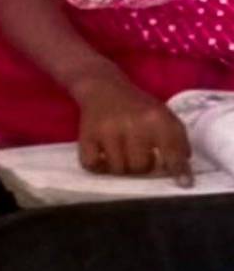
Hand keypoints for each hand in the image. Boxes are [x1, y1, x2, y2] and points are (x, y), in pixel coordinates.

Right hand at [74, 71, 193, 186]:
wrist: (103, 86)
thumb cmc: (138, 106)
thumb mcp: (163, 116)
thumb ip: (178, 143)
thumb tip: (184, 179)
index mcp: (156, 118)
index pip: (172, 155)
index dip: (178, 172)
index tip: (183, 184)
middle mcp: (132, 124)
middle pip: (141, 167)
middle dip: (142, 166)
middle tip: (139, 155)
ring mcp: (107, 130)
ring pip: (118, 169)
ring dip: (121, 167)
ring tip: (122, 155)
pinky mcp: (86, 134)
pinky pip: (91, 164)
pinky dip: (97, 166)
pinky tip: (103, 158)